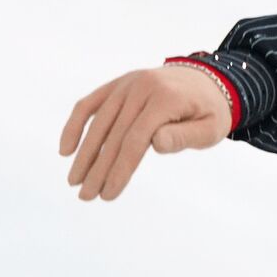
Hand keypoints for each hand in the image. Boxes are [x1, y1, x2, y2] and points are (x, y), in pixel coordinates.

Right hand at [59, 64, 232, 200]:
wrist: (208, 79)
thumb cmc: (210, 111)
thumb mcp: (211, 128)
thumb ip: (185, 136)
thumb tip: (155, 144)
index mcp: (165, 99)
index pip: (136, 140)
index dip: (120, 169)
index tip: (108, 194)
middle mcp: (141, 87)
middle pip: (114, 134)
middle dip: (98, 168)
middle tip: (86, 196)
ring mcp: (126, 84)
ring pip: (98, 122)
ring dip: (84, 154)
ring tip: (74, 181)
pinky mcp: (117, 85)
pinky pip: (90, 104)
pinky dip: (75, 125)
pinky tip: (66, 150)